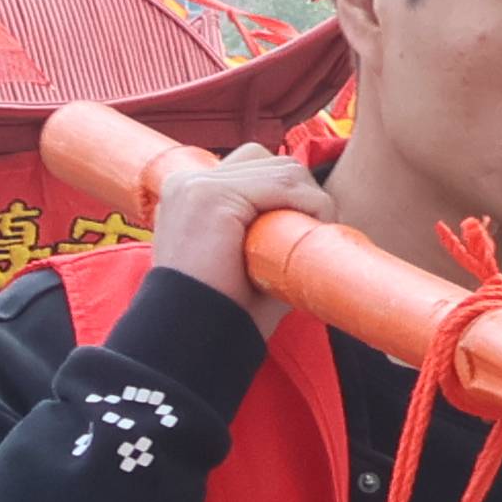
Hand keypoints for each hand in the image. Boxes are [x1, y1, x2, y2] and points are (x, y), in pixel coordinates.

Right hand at [149, 143, 307, 310]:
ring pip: (282, 169)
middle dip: (301, 193)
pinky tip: (311, 231)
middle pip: (269, 161)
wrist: (188, 340)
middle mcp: (188, 182)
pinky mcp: (212, 195)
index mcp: (189, 195)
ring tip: (311, 237)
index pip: (253, 169)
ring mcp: (197, 185)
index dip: (288, 196)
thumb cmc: (221, 313)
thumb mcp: (241, 264)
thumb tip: (314, 227)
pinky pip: (283, 184)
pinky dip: (310, 204)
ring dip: (310, 200)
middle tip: (312, 235)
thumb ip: (266, 235)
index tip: (302, 232)